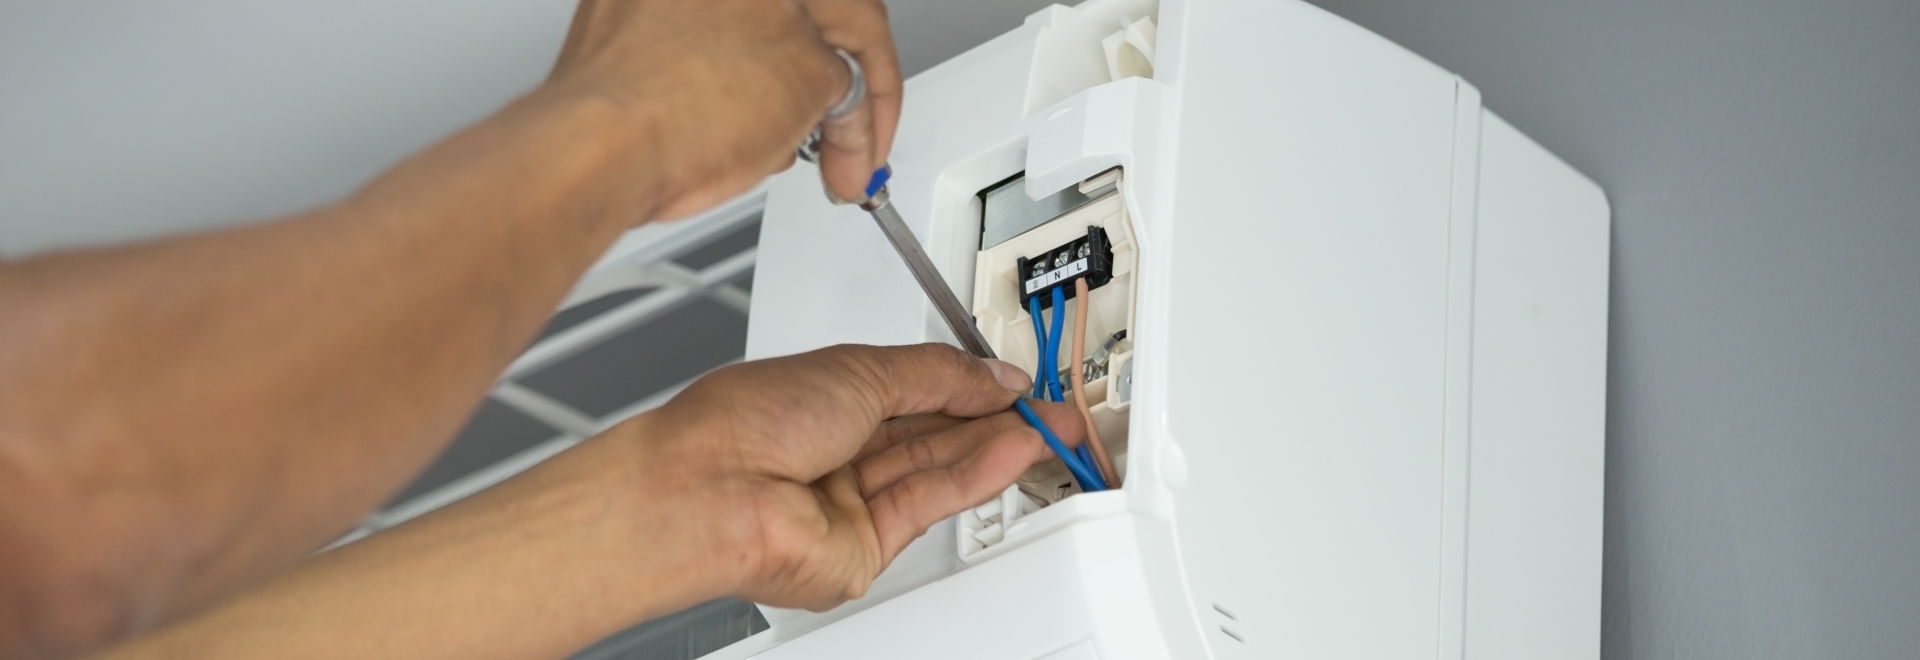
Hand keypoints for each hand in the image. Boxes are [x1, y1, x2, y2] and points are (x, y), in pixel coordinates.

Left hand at [543, 0, 902, 218]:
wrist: (594, 149)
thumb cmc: (681, 107)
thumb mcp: (810, 90)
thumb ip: (843, 81)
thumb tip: (837, 95)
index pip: (857, 16)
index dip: (880, 91)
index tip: (873, 132)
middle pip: (797, 24)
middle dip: (825, 93)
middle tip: (836, 147)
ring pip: (744, 41)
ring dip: (771, 95)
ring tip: (770, 144)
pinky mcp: (620, 28)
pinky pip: (692, 57)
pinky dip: (717, 93)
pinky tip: (720, 135)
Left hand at [612, 344, 1085, 610]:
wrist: (711, 493)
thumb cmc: (745, 424)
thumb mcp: (861, 369)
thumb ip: (939, 374)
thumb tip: (989, 373)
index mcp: (824, 396)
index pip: (915, 385)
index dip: (968, 379)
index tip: (1012, 375)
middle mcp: (835, 448)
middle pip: (932, 430)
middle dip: (994, 414)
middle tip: (1046, 404)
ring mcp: (848, 499)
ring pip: (937, 468)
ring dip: (995, 444)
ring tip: (1044, 426)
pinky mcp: (863, 546)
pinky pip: (930, 504)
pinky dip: (977, 475)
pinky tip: (1010, 451)